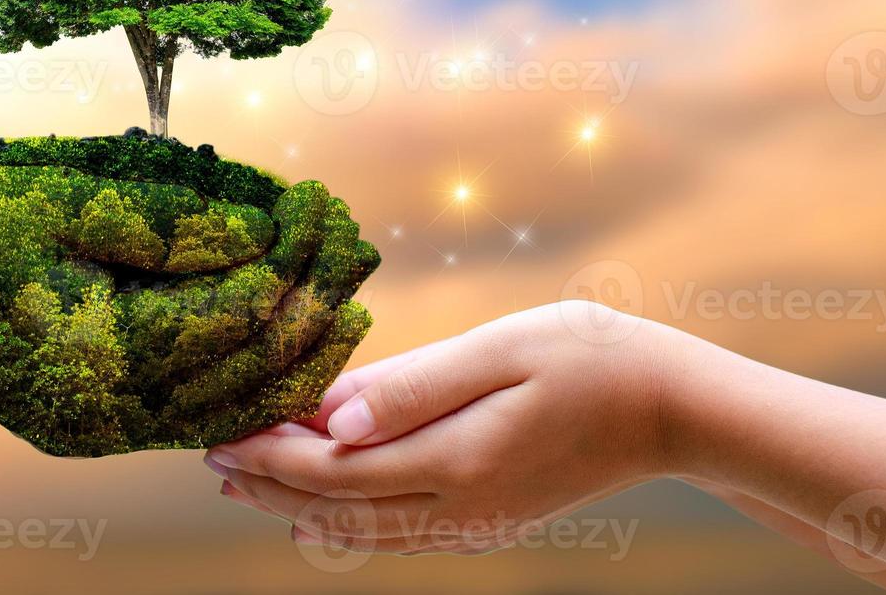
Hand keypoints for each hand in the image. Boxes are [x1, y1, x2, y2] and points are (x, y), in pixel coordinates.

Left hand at [203, 302, 682, 553]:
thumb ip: (414, 386)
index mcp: (456, 461)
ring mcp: (476, 522)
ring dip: (298, 506)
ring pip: (364, 531)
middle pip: (337, 510)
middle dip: (268, 486)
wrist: (673, 410)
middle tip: (212, 457)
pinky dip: (346, 520)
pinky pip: (399, 535)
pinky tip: (324, 505)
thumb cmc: (590, 358)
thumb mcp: (501, 351)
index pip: (333, 471)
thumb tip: (332, 418)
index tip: (218, 434)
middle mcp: (460, 507)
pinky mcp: (489, 519)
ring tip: (246, 481)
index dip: (268, 456)